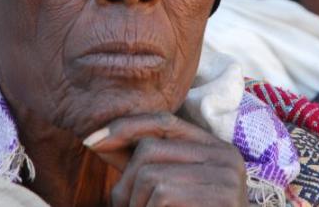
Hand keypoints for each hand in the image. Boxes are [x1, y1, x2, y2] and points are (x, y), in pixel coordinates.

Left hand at [84, 112, 246, 206]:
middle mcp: (226, 155)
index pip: (163, 120)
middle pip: (150, 149)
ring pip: (152, 176)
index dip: (125, 127)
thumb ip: (143, 165)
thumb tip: (97, 139)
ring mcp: (227, 177)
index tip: (91, 141)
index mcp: (213, 147)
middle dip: (125, 183)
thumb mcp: (168, 188)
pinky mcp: (224, 198)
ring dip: (135, 205)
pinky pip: (163, 195)